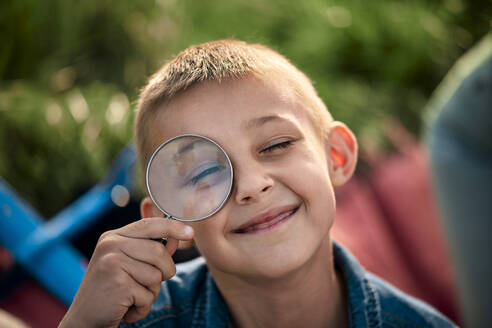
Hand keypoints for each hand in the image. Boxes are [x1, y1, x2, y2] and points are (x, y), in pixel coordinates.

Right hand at [59, 217, 193, 327]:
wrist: (84, 320)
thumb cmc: (111, 291)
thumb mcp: (129, 264)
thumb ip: (151, 250)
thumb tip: (178, 238)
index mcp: (113, 237)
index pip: (149, 225)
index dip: (173, 227)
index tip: (190, 233)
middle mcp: (110, 245)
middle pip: (159, 252)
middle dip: (163, 272)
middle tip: (147, 285)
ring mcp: (112, 263)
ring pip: (156, 275)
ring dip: (151, 293)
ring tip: (132, 296)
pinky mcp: (117, 284)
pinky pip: (148, 295)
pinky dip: (142, 307)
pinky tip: (126, 308)